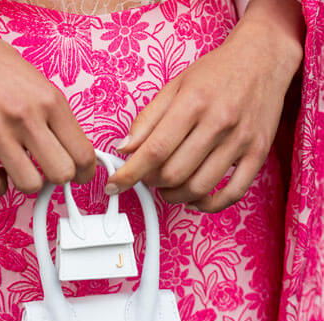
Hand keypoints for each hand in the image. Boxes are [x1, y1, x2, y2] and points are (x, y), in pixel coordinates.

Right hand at [0, 0, 95, 195]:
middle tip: (45, 172)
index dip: (84, 173)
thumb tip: (74, 157)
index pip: (83, 154)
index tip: (78, 176)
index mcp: (50, 101)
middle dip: (57, 179)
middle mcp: (26, 115)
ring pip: (29, 185)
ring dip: (25, 182)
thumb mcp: (39, 85)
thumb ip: (57, 120)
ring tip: (17, 167)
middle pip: (61, 174)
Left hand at [105, 2, 303, 212]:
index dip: (129, 174)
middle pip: (173, 174)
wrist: (264, 57)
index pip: (154, 150)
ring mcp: (241, 140)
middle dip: (152, 182)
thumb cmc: (216, 73)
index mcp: (193, 103)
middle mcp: (218, 123)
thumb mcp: (175, 86)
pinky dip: (208, 204)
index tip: (114, 185)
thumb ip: (147, 119)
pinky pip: (232, 194)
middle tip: (148, 176)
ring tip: (169, 185)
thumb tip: (124, 149)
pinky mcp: (258, 153)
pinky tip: (195, 197)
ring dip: (174, 195)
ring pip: (198, 188)